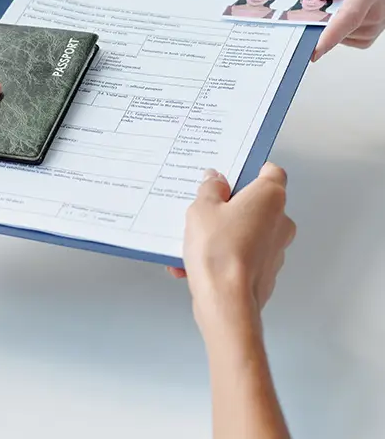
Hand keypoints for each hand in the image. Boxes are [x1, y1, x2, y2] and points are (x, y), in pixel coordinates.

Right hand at [182, 164, 294, 333]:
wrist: (225, 302)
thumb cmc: (218, 252)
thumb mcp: (201, 208)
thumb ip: (210, 189)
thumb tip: (214, 180)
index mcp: (270, 198)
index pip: (271, 172)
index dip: (251, 169)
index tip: (231, 172)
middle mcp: (280, 222)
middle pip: (255, 203)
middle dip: (229, 205)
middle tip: (204, 207)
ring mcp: (275, 249)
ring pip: (246, 231)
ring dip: (222, 233)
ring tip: (191, 241)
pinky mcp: (265, 272)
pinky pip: (241, 256)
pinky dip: (221, 256)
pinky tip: (192, 263)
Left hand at [313, 0, 384, 59]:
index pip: (350, 15)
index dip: (331, 34)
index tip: (315, 49)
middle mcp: (379, 9)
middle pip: (339, 26)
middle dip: (321, 18)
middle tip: (319, 0)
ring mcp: (379, 23)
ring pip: (340, 33)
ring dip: (331, 20)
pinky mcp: (374, 32)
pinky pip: (347, 38)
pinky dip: (339, 27)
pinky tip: (343, 9)